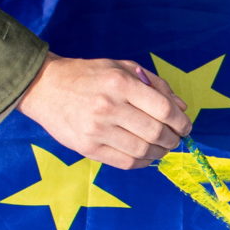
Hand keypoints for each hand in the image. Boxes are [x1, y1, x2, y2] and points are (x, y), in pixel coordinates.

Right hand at [15, 54, 190, 169]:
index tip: (185, 126)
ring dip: (160, 153)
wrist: (45, 87)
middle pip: (155, 132)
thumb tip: (181, 107)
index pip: (163, 109)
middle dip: (173, 139)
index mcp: (120, 83)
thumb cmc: (88, 75)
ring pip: (142, 151)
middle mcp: (108, 107)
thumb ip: (154, 84)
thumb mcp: (122, 67)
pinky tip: (146, 156)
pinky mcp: (87, 148)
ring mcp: (96, 130)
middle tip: (175, 139)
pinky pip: (124, 163)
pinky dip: (142, 163)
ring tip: (162, 148)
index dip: (181, 122)